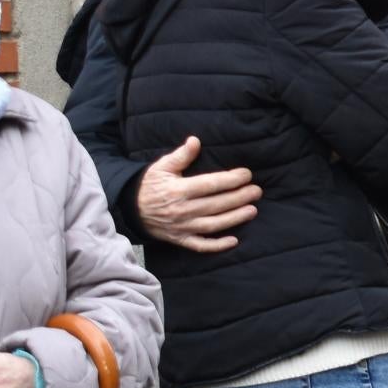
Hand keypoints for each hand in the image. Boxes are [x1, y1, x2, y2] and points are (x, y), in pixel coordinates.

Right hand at [137, 136, 259, 253]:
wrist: (130, 209)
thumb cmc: (149, 185)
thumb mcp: (161, 167)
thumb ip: (181, 156)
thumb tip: (195, 141)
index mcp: (178, 190)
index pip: (210, 185)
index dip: (231, 179)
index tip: (247, 174)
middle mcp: (181, 210)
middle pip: (216, 204)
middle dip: (239, 197)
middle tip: (257, 191)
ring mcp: (181, 227)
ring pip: (213, 225)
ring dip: (234, 218)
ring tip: (252, 210)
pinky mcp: (180, 239)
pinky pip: (200, 245)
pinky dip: (217, 245)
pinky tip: (234, 241)